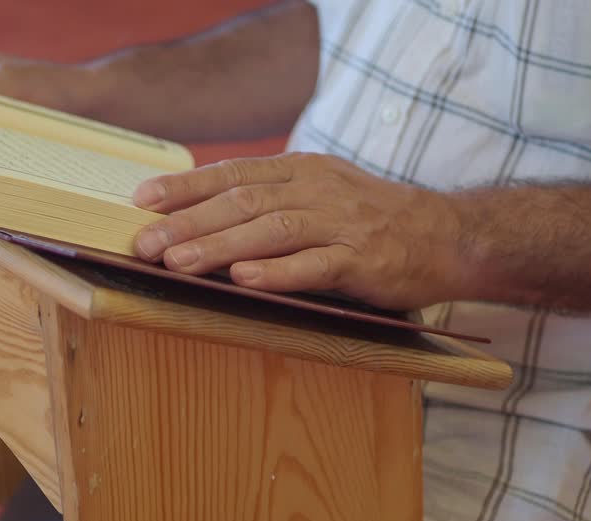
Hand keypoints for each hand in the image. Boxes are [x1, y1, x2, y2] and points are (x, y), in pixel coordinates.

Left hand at [130, 153, 470, 309]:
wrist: (447, 235)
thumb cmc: (372, 222)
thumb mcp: (320, 196)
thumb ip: (271, 203)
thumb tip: (203, 221)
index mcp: (301, 171)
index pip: (233, 173)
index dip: (186, 186)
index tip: (142, 200)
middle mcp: (317, 190)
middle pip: (242, 201)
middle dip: (188, 222)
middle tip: (145, 243)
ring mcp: (341, 223)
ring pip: (271, 230)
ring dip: (221, 247)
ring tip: (179, 261)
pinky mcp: (362, 259)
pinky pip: (314, 264)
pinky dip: (277, 272)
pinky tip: (244, 280)